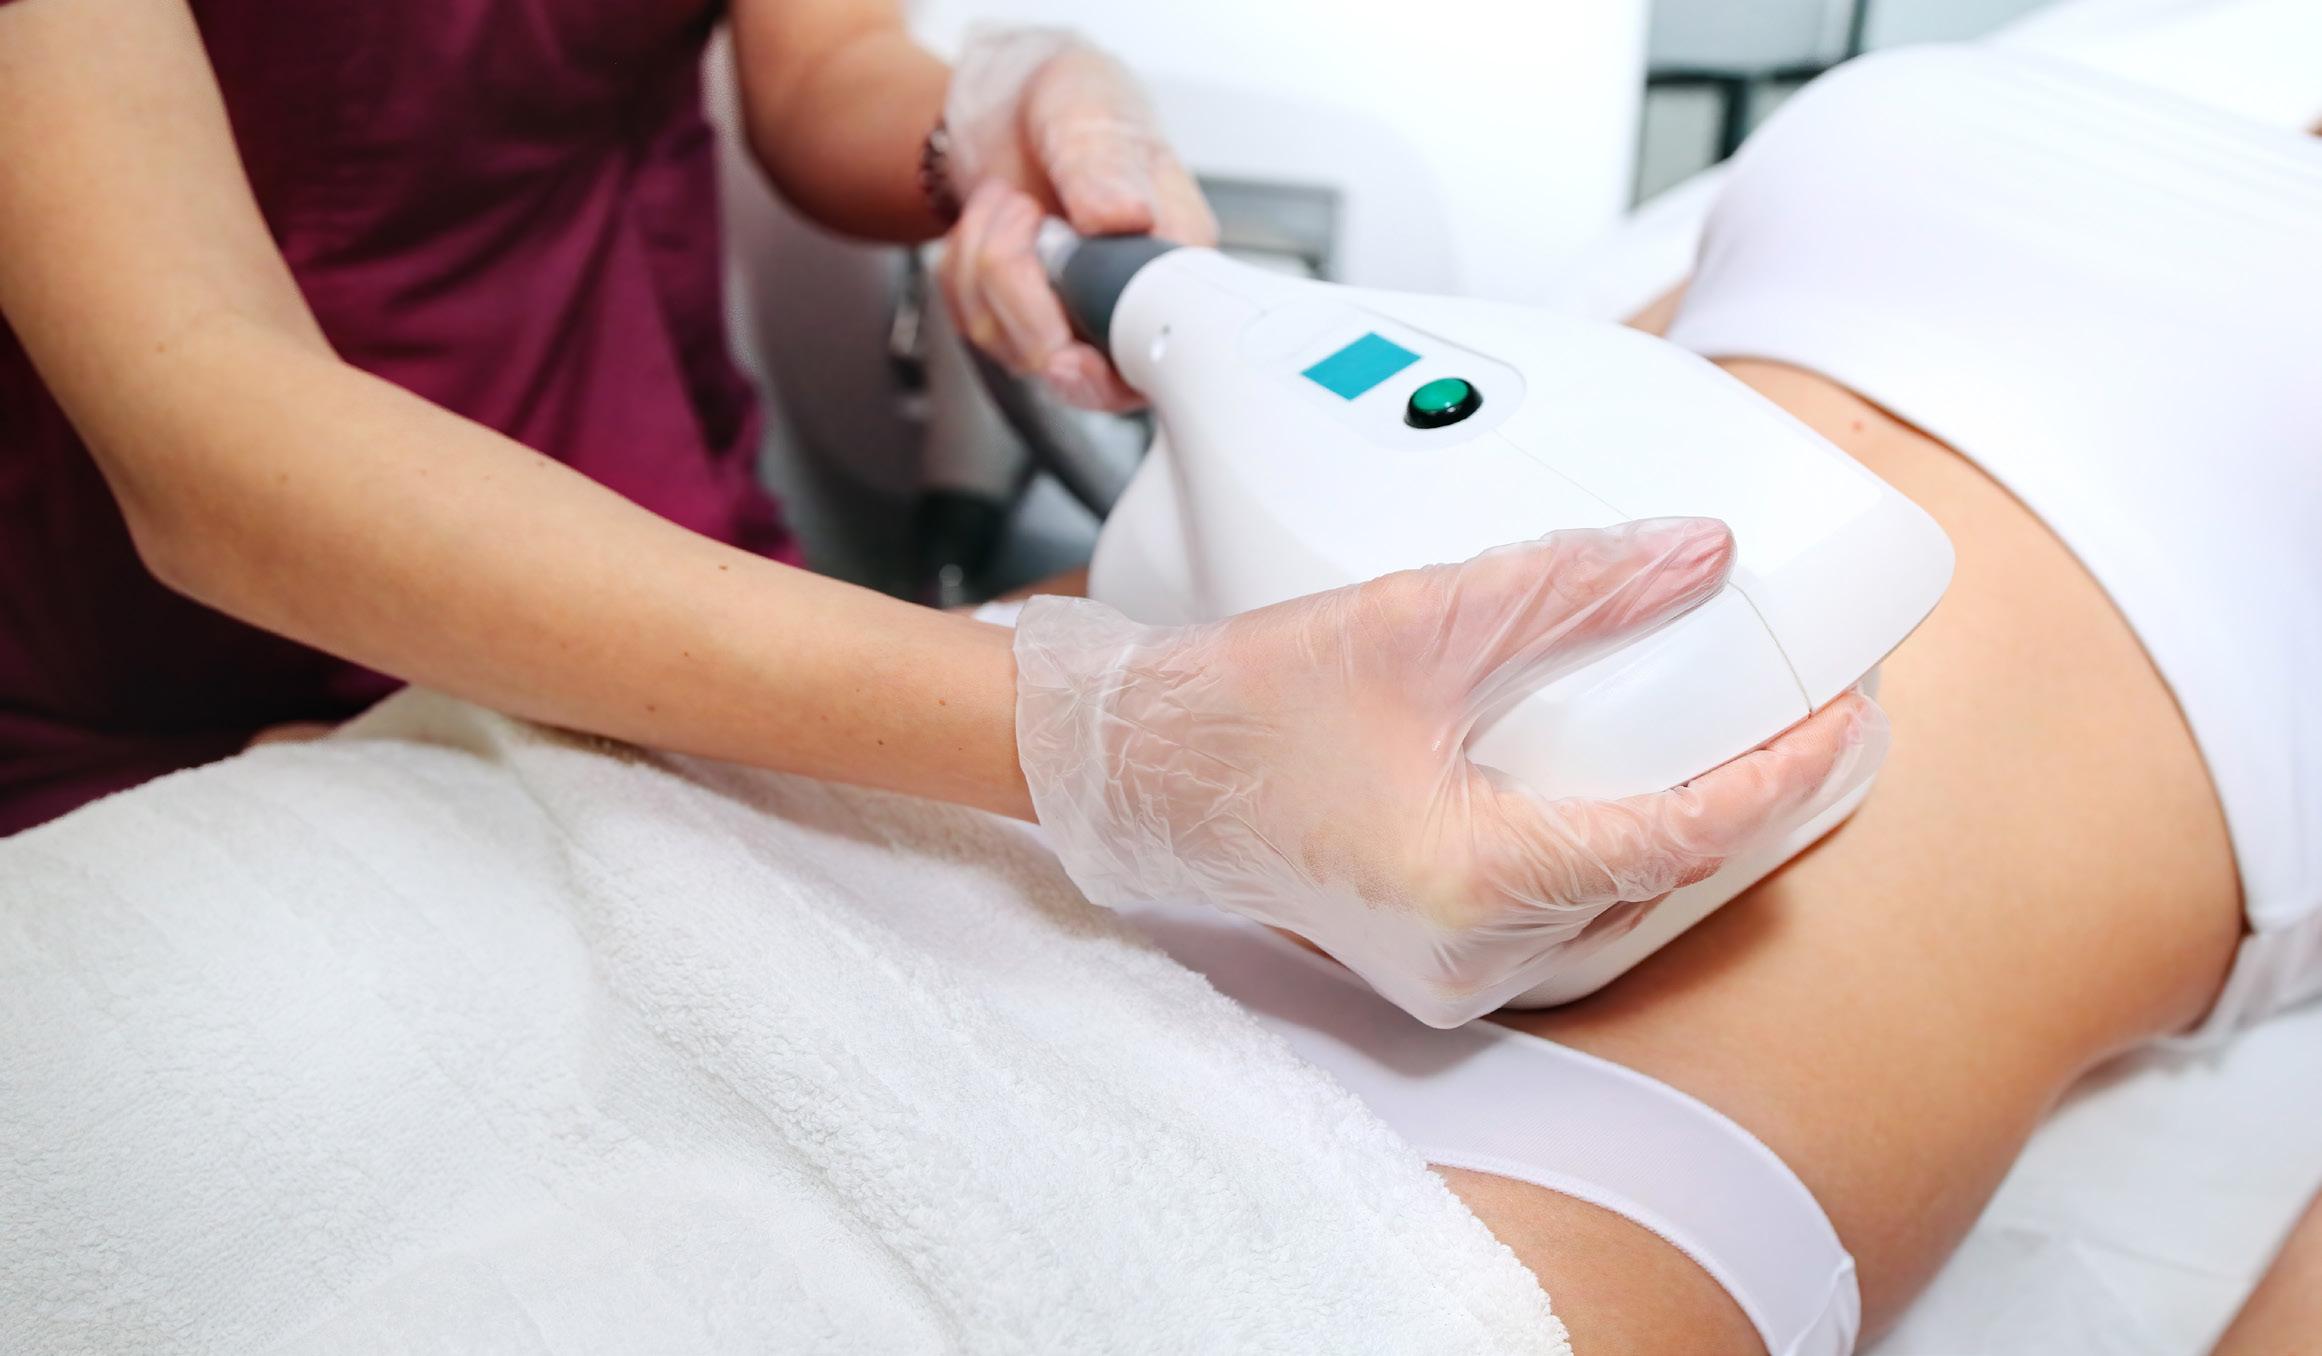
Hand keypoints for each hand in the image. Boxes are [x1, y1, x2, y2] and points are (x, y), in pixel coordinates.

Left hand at [936, 28, 1216, 410]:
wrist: (1012, 103)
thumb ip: (1107, 163)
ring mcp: (1074, 320)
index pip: (1158, 353)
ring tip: (1012, 204)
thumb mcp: (1092, 108)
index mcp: (1171, 258)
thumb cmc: (1072, 104)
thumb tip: (1125, 216)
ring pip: (1011, 347)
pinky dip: (960, 271)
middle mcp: (1127, 302)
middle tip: (1026, 212)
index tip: (1067, 355)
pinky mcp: (1021, 323)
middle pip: (1073, 366)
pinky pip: (972, 325)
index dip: (1107, 373)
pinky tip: (991, 225)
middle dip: (1022, 293)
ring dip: (985, 264)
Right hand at [1012, 518, 1884, 1026]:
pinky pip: (1566, 914)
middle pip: (1664, 879)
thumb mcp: (1413, 622)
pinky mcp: (1436, 961)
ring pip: (1619, 904)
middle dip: (1752, 799)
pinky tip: (1637, 788)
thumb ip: (1566, 587)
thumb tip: (1692, 556)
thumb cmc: (1237, 709)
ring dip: (1687, 828)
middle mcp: (1472, 952)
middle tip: (1820, 721)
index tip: (1841, 716)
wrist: (1134, 769)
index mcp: (1473, 882)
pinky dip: (1617, 850)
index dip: (1778, 775)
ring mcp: (1453, 972)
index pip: (1680, 836)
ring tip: (1746, 745)